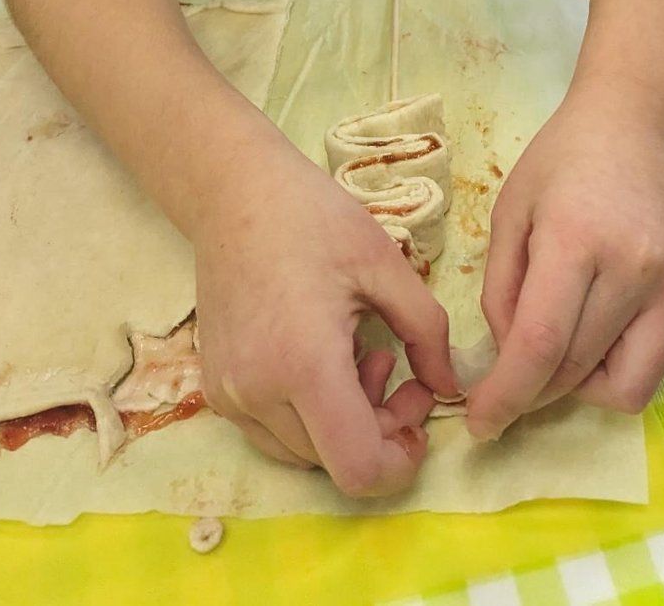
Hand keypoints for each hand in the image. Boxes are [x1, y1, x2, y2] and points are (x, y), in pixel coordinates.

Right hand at [194, 126, 457, 496]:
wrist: (234, 194)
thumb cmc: (313, 219)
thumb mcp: (386, 265)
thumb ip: (427, 333)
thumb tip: (448, 387)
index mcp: (306, 364)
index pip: (357, 468)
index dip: (399, 463)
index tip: (417, 414)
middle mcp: (258, 394)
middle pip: (334, 462)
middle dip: (378, 428)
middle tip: (395, 367)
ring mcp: (230, 396)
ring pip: (303, 454)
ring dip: (343, 422)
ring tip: (358, 354)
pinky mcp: (215, 390)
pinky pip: (272, 433)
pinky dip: (307, 414)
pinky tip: (321, 357)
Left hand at [467, 77, 663, 439]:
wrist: (635, 123)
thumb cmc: (561, 162)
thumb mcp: (510, 213)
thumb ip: (501, 292)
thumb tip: (506, 361)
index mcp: (576, 239)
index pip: (540, 346)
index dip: (506, 396)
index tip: (479, 424)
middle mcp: (635, 267)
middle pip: (577, 372)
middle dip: (534, 391)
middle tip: (511, 377)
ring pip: (625, 387)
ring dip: (582, 386)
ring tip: (562, 343)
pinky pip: (656, 366)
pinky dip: (619, 367)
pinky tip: (598, 329)